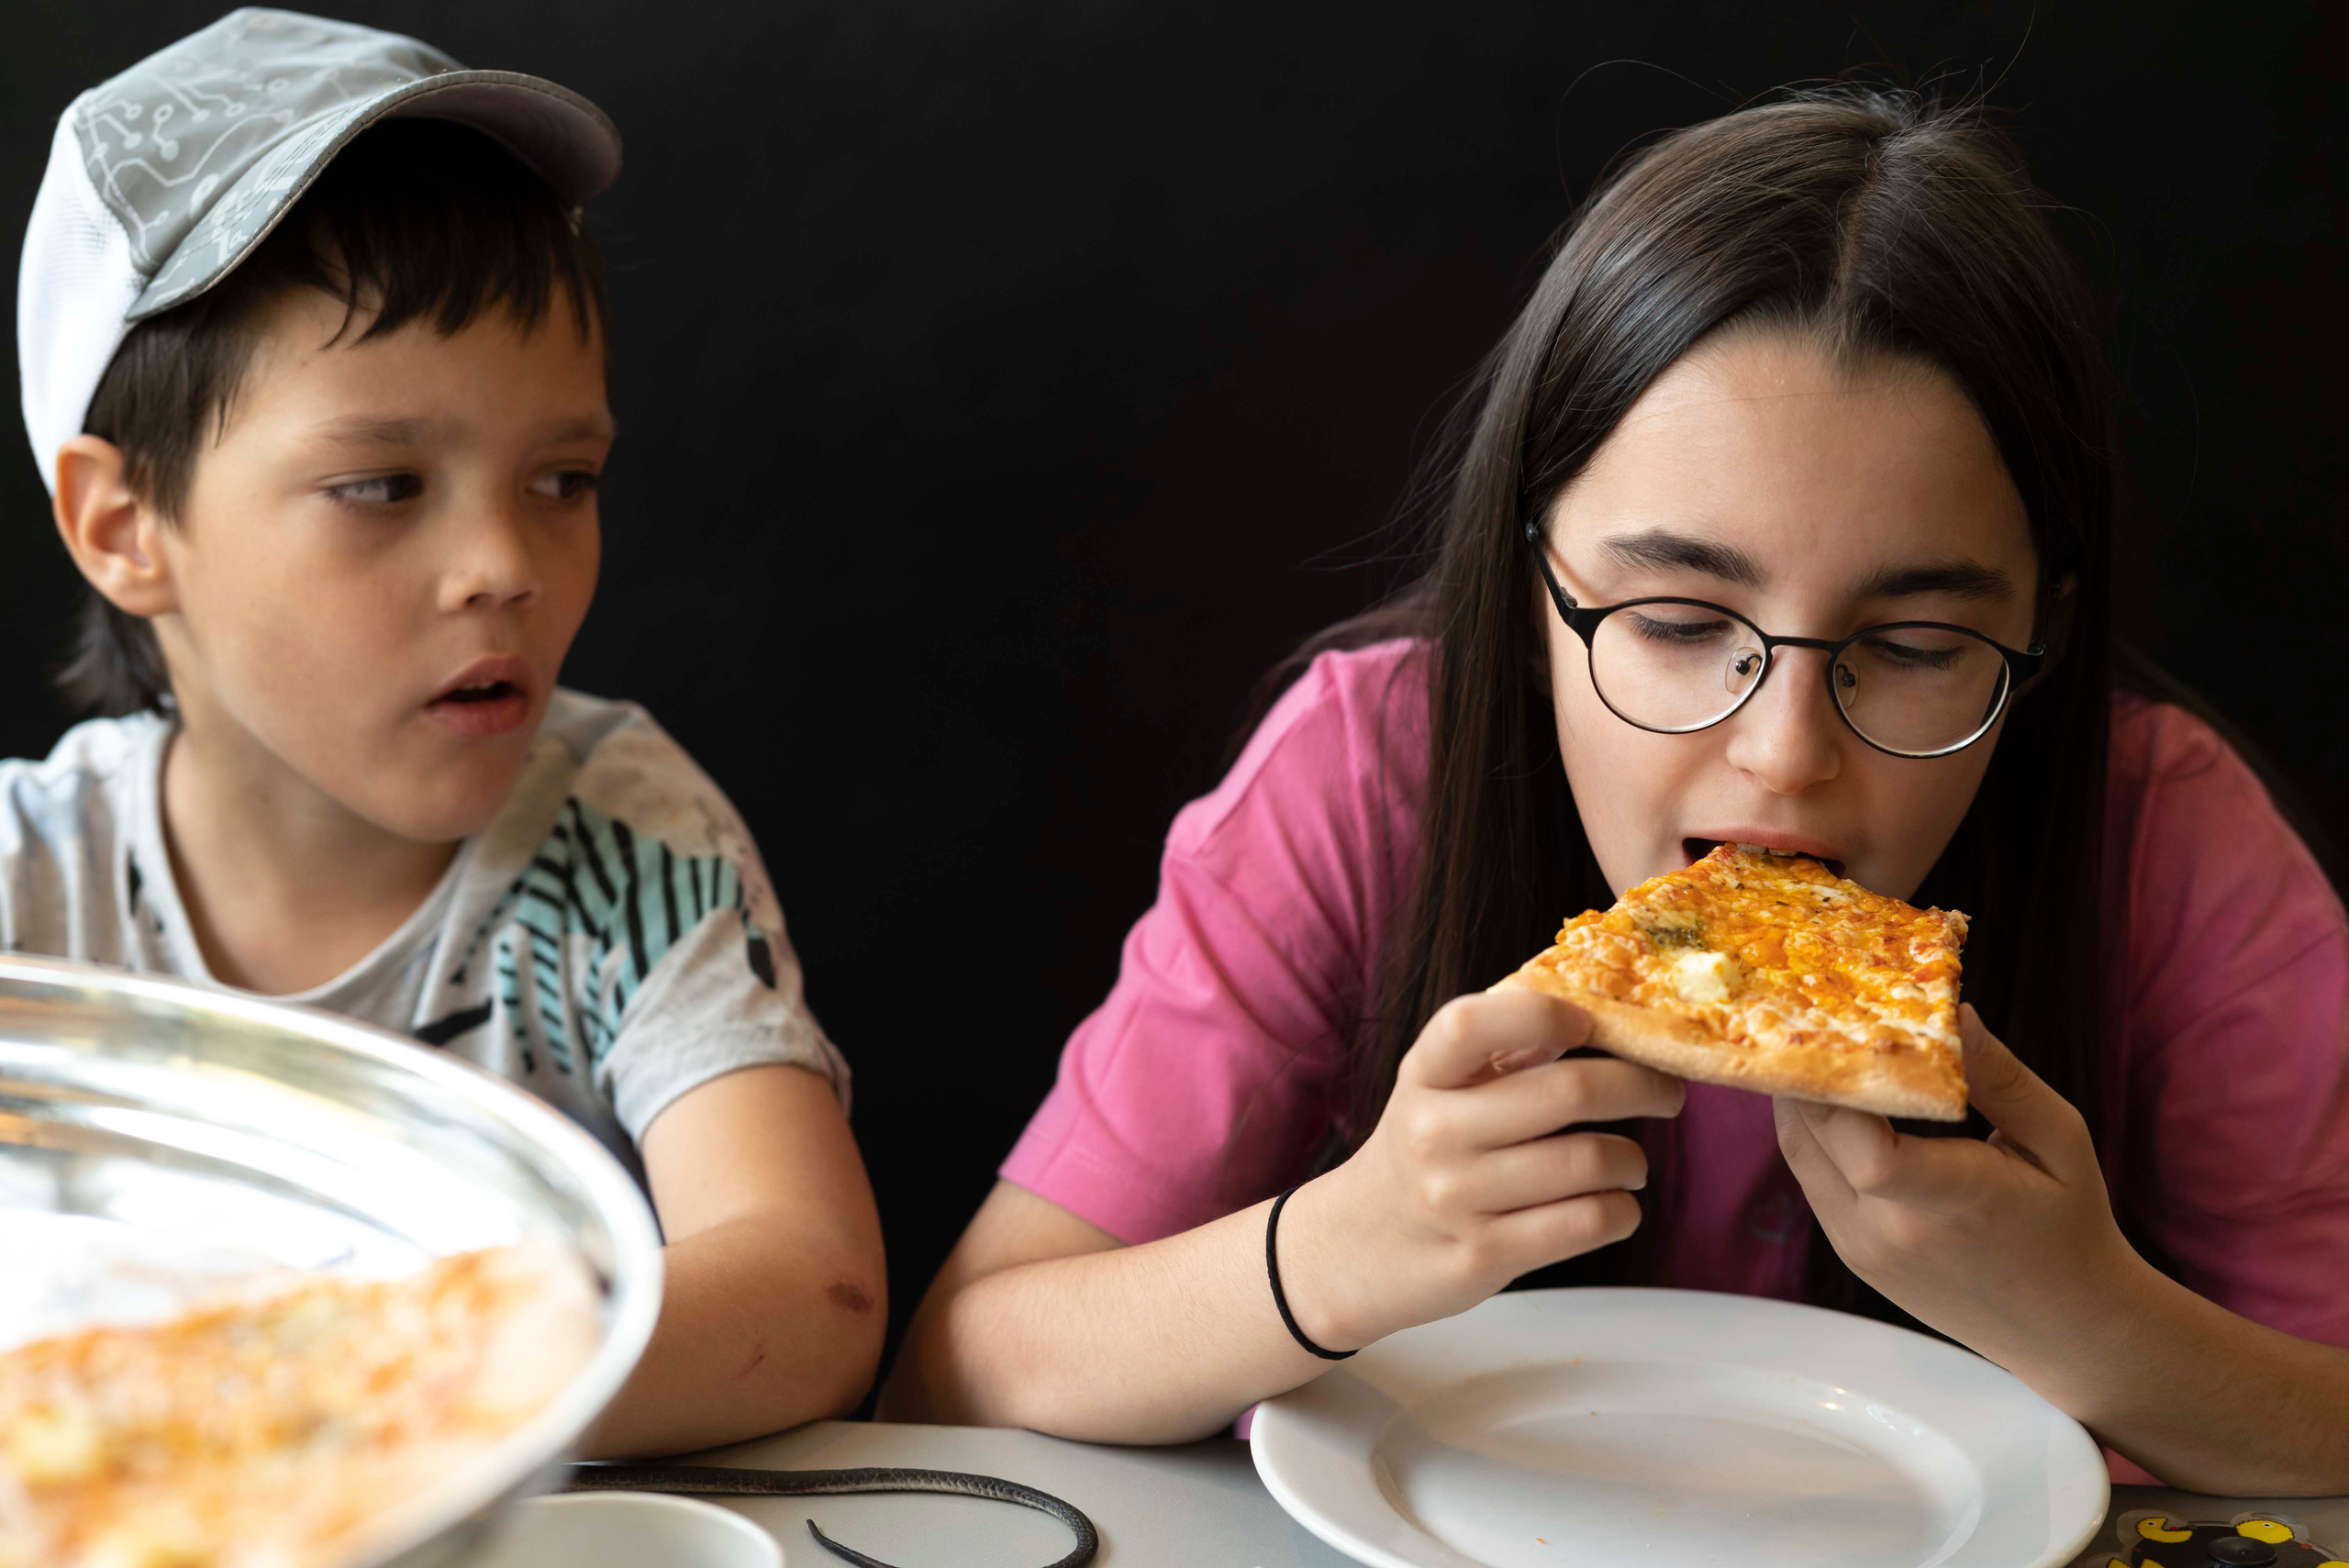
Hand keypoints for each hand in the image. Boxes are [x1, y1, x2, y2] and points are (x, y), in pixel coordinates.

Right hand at [1279, 989, 1684, 1351]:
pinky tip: (1612, 1205)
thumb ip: (1506, 1049)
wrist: (1355, 1248)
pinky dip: (1621, 1210)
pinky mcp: (1484, 1256)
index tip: (1589, 1024)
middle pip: (1568, 1091)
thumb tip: (1605, 1015)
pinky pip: (1588, 1222)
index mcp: (1424, 1074)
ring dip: (1633, 1160)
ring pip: (1591, 1162)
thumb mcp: (1441, 1088)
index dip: (1544, 1014)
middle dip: (1642, 1086)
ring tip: (1630, 1163)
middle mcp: (1433, 1131)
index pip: (1474, 1021)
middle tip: (1667, 1092)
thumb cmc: (1426, 1149)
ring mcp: (1455, 1197)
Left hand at [1774, 1004, 2134, 1367]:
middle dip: (1807, 1070)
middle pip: (1813, 1139)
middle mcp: (1892, 1233)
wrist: (2064, 1327)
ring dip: (1800, 1096)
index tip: (1846, 1027)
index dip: (1839, 1087)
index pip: (1867, 1152)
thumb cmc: (2071, 1226)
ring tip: (1813, 1039)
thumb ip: (2001, 1077)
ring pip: (1800, 1154)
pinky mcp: (1851, 1253)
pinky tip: (1830, 1092)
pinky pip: (1812, 1177)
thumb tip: (1955, 1012)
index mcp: (1953, 1204)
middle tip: (1811, 1009)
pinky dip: (1814, 1131)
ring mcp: (1862, 1248)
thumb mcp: (2060, 1140)